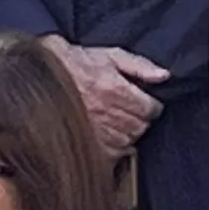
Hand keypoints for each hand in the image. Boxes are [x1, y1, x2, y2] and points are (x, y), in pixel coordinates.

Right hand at [43, 37, 167, 155]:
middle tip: (130, 111)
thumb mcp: (111, 56)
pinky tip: (110, 135)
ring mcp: (96, 131)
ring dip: (128, 132)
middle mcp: (107, 113)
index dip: (151, 106)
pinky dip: (116, 147)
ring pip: (128, 141)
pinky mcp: (86, 144)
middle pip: (141, 126)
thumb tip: (164, 76)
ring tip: (118, 121)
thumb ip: (139, 66)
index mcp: (116, 90)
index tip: (146, 103)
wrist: (44, 75)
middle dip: (140, 119)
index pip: (150, 109)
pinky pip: (112, 153)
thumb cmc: (78, 63)